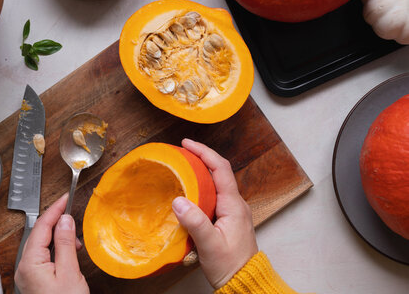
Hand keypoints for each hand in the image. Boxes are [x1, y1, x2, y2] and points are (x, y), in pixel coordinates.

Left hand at [15, 193, 88, 293]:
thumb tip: (64, 220)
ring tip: (75, 242)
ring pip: (42, 245)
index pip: (42, 227)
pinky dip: (57, 251)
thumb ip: (65, 243)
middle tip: (72, 214)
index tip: (65, 198)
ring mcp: (28, 275)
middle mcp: (25, 268)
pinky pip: (44, 257)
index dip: (54, 210)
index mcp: (30, 263)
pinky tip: (69, 254)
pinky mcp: (35, 281)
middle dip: (56, 223)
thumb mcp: (70, 272)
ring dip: (58, 238)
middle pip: (39, 234)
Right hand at [172, 139, 257, 289]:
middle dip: (200, 157)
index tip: (186, 144)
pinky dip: (200, 187)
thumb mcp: (210, 245)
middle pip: (218, 171)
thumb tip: (178, 201)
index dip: (204, 152)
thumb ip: (196, 223)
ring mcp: (232, 211)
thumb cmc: (231, 266)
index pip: (220, 168)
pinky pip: (214, 195)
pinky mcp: (227, 219)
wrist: (244, 282)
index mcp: (234, 205)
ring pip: (216, 183)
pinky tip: (188, 191)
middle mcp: (236, 204)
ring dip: (200, 172)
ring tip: (181, 167)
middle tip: (180, 153)